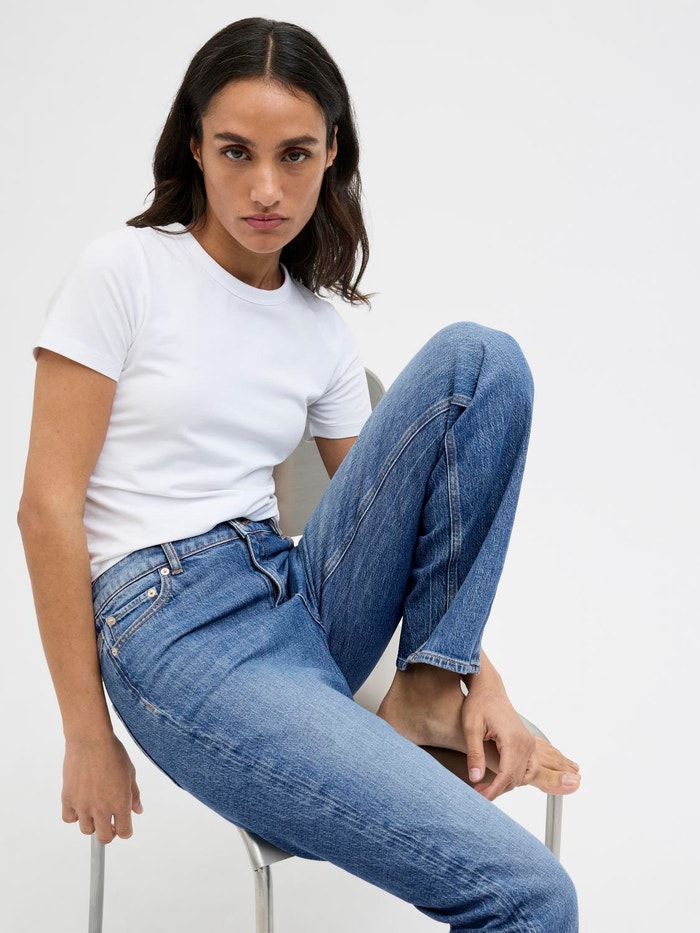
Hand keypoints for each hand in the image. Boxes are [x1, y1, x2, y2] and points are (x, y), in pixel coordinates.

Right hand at [62, 734, 142, 842]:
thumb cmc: (113, 753)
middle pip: (104, 837)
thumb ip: (134, 795)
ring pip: (86, 830)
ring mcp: (83, 805)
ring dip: (92, 824)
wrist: (90, 740)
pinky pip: (68, 818)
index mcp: (120, 803)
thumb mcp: (130, 773)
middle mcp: (101, 808)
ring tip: (95, 810)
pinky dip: (74, 815)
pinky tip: (80, 804)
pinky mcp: (68, 799)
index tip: (123, 826)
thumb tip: (138, 810)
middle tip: (110, 823)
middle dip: (109, 833)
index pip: (124, 832)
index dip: (125, 831)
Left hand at [461, 686, 535, 800]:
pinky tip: (500, 778)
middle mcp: (525, 742)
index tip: (481, 797)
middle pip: (515, 778)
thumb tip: (475, 778)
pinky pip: (528, 767)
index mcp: (513, 739)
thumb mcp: (471, 728)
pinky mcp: (527, 742)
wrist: (489, 689)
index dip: (494, 789)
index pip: (507, 774)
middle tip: (478, 793)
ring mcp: (528, 742)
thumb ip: (475, 754)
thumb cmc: (479, 704)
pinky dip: (516, 776)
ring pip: (523, 775)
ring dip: (507, 784)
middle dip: (497, 789)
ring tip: (486, 787)